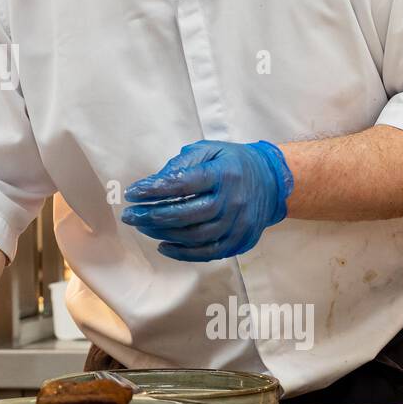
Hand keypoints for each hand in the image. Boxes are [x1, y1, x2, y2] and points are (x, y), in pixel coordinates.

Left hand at [120, 140, 293, 261]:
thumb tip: (153, 183)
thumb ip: (182, 163)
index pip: (182, 184)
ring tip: (142, 226)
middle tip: (129, 215)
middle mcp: (233, 200)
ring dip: (162, 233)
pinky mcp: (241, 240)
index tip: (131, 193)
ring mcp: (239, 223)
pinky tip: (163, 245)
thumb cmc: (233, 163)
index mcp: (223, 173)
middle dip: (151, 216)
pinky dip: (183, 253)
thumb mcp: (210, 150)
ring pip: (194, 236)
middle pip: (186, 214)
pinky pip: (209, 252)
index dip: (153, 190)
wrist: (273, 182)